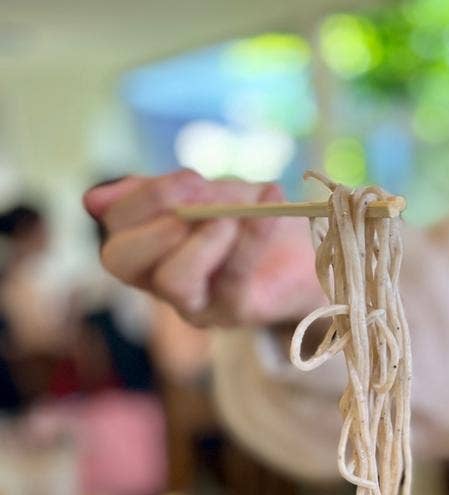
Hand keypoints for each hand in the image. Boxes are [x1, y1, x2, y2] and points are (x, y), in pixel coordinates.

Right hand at [83, 171, 324, 327]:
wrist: (308, 249)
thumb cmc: (249, 217)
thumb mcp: (207, 193)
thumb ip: (162, 193)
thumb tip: (93, 200)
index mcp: (144, 244)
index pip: (113, 224)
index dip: (145, 197)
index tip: (192, 178)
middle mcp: (158, 280)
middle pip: (121, 261)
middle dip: (157, 220)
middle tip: (201, 200)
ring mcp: (194, 303)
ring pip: (171, 280)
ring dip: (202, 238)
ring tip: (234, 216)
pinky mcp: (233, 314)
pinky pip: (232, 278)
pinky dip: (252, 236)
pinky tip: (270, 207)